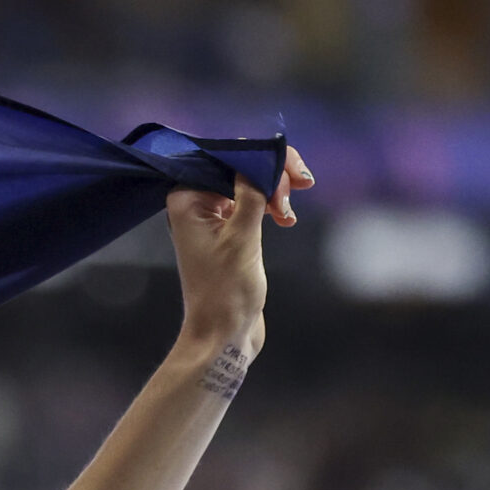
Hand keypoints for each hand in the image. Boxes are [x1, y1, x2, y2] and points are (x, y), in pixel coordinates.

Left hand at [166, 143, 313, 355]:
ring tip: (290, 211)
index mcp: (186, 200)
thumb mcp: (242, 235)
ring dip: (276, 190)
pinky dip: (272, 206)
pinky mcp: (227, 232)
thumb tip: (261, 156)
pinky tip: (287, 218)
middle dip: (272, 172)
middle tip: (303, 182)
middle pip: (238, 166)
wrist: (224, 333)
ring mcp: (211, 218)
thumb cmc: (226, 289)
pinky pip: (252, 203)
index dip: (260, 156)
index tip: (291, 169)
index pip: (224, 156)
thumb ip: (252, 191)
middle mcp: (193, 204)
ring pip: (249, 183)